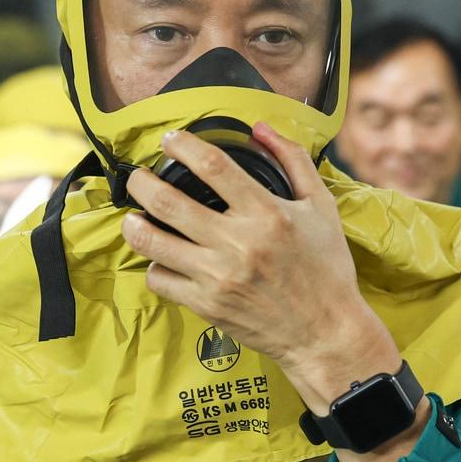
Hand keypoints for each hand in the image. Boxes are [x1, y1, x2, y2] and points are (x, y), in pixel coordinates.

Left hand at [123, 124, 425, 461]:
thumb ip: (293, 160)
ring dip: (134, 223)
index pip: (211, 165)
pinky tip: (162, 257)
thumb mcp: (321, 207)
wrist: (326, 333)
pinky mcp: (207, 305)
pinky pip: (160, 279)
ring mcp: (218, 277)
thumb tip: (260, 128)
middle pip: (167, 201)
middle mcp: (238, 243)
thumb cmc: (326, 269)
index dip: (181, 145)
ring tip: (135, 215)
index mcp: (266, 213)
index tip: (170, 140)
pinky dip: (155, 265)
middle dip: (141, 182)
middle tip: (137, 176)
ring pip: (152, 242)